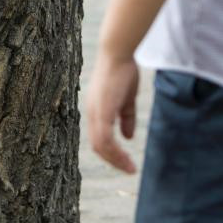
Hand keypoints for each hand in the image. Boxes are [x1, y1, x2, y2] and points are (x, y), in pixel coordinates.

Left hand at [85, 52, 139, 173]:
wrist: (118, 53)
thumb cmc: (123, 71)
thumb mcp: (127, 99)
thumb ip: (126, 118)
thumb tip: (128, 137)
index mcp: (96, 110)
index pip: (99, 138)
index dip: (111, 152)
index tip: (126, 162)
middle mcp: (92, 113)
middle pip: (97, 146)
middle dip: (113, 160)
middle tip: (129, 169)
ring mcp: (95, 112)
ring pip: (100, 145)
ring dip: (115, 159)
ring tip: (130, 168)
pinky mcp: (102, 110)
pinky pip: (105, 137)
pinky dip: (115, 151)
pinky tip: (126, 156)